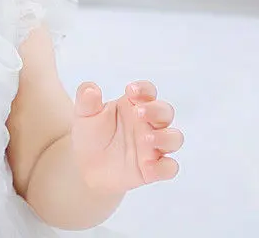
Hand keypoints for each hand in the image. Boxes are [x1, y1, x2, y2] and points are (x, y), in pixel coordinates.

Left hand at [71, 80, 182, 194]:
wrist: (86, 164)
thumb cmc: (91, 133)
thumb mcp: (84, 114)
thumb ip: (86, 99)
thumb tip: (91, 89)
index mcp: (133, 105)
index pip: (148, 91)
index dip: (144, 89)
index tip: (130, 91)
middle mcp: (147, 123)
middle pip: (165, 112)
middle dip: (156, 110)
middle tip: (138, 113)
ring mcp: (152, 146)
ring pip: (174, 138)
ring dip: (164, 137)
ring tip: (144, 139)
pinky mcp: (152, 169)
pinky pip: (169, 168)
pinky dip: (164, 167)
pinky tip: (147, 166)